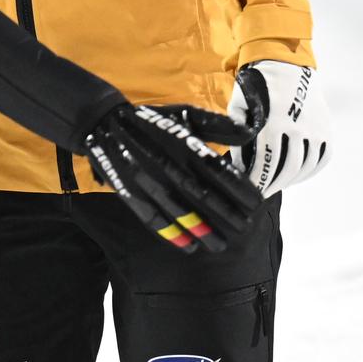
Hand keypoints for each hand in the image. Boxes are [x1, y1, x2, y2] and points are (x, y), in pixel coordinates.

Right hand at [83, 103, 262, 252]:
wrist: (106, 124)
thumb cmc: (155, 120)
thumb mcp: (187, 115)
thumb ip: (219, 125)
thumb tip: (249, 134)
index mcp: (184, 144)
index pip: (218, 170)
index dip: (238, 189)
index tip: (256, 203)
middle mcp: (168, 165)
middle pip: (203, 194)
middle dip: (226, 213)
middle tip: (244, 226)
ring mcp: (148, 182)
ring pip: (180, 211)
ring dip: (202, 230)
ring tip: (221, 244)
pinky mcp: (131, 195)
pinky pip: (153, 219)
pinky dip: (171, 235)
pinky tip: (188, 246)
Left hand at [227, 61, 332, 195]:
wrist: (288, 63)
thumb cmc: (258, 85)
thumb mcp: (239, 104)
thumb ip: (238, 134)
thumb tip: (238, 163)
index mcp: (274, 121)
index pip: (266, 163)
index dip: (258, 182)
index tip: (250, 192)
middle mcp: (298, 126)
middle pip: (287, 169)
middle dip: (272, 186)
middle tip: (262, 193)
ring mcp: (315, 127)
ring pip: (305, 166)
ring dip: (290, 181)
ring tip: (277, 185)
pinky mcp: (325, 126)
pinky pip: (322, 157)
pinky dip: (310, 171)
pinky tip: (297, 175)